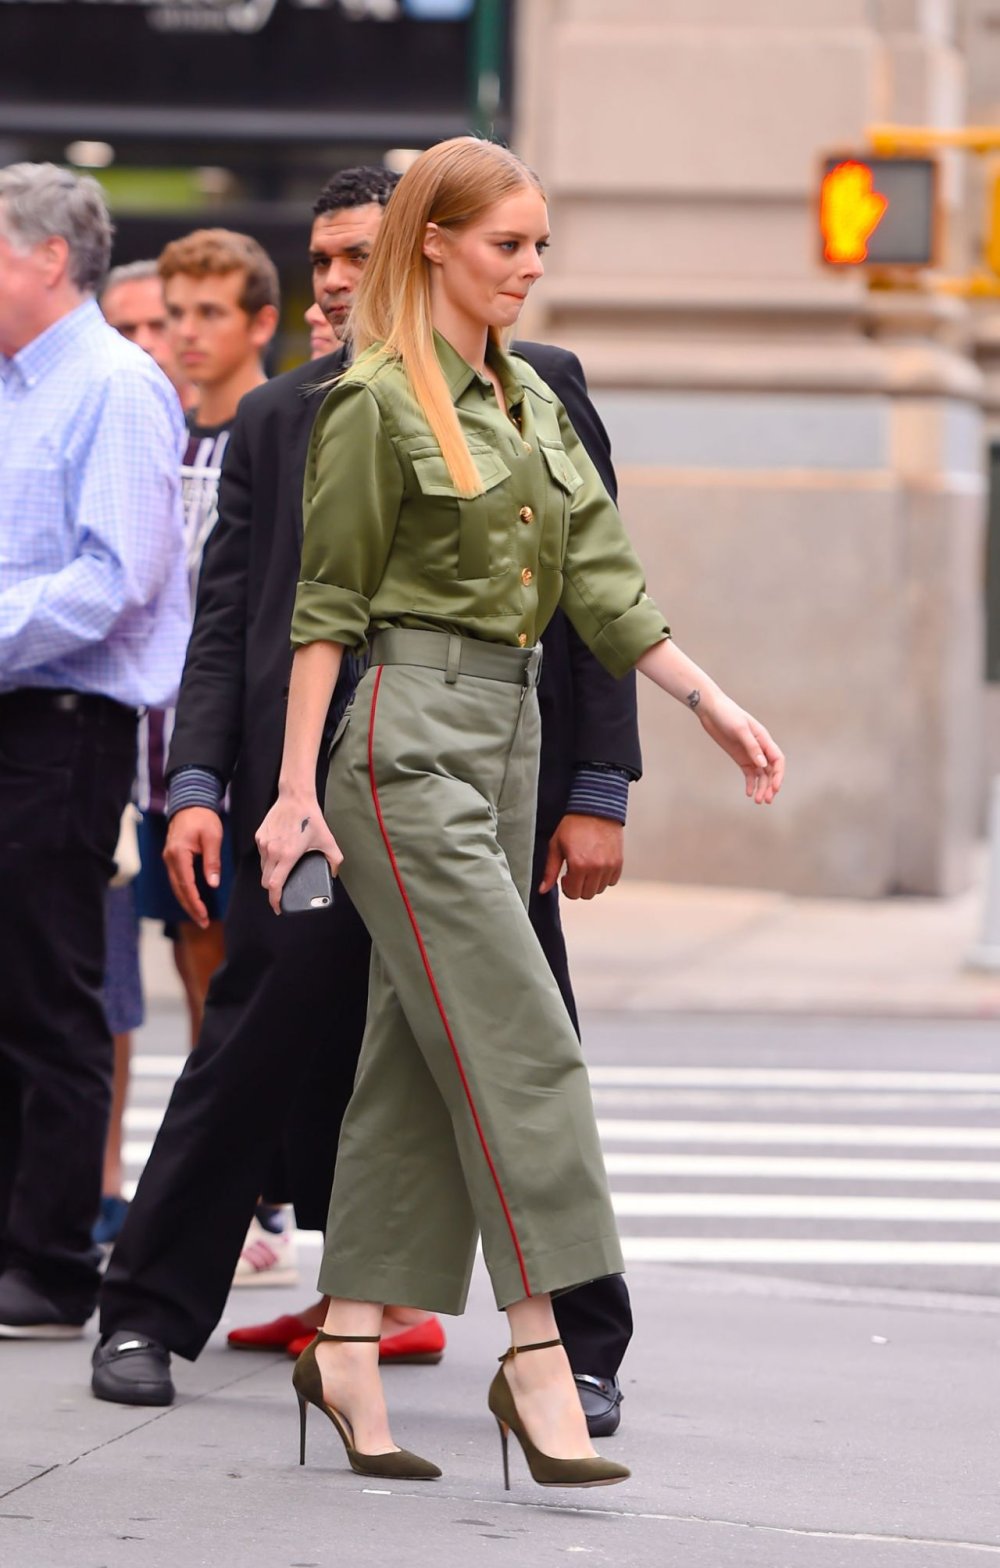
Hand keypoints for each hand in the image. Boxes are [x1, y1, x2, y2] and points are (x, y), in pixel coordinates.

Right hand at [164, 807, 223, 928]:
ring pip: (176, 886)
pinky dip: (184, 892)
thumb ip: (212, 861)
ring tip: (199, 916)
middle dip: (190, 908)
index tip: (204, 916)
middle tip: (203, 923)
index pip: (186, 885)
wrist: (190, 802)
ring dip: (187, 902)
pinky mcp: (172, 858)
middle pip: (178, 890)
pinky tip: (193, 900)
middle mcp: (169, 859)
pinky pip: (177, 879)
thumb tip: (212, 884)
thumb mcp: (212, 837)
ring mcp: (169, 859)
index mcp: (178, 854)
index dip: (195, 903)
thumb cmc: (203, 818)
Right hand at [255, 790, 342, 914]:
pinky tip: (278, 856)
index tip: (277, 907)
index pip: (274, 885)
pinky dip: (268, 860)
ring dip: (270, 874)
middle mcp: (272, 851)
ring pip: (263, 868)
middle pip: (265, 881)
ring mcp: (264, 843)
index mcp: (288, 855)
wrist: (295, 798)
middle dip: (272, 890)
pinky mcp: (259, 836)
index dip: (274, 900)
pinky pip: (261, 855)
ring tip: (282, 873)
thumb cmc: (311, 818)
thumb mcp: (328, 841)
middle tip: (281, 893)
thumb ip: (335, 860)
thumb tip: (333, 874)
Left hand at [538, 814, 623, 899]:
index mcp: (578, 865)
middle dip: (579, 887)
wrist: (595, 809)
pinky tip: (597, 865)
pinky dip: (604, 877)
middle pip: (587, 894)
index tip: (566, 876)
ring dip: (592, 883)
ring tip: (587, 867)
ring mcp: (609, 866)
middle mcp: (596, 868)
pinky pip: (612, 881)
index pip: (574, 894)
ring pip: (600, 889)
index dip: (567, 887)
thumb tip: (542, 890)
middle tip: (576, 873)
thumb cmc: (573, 825)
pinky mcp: (619, 862)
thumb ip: (549, 871)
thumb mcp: (556, 846)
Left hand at [697, 693, 784, 803]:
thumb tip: (762, 764)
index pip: (777, 760)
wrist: (711, 710)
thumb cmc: (727, 714)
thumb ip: (751, 746)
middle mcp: (760, 748)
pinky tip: (749, 793)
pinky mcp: (740, 757)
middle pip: (770, 770)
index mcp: (764, 739)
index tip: (775, 788)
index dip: (778, 775)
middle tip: (766, 800)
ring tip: (758, 801)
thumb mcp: (740, 729)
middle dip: (770, 786)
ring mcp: (750, 753)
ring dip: (761, 787)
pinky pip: (749, 773)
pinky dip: (750, 783)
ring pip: (761, 774)